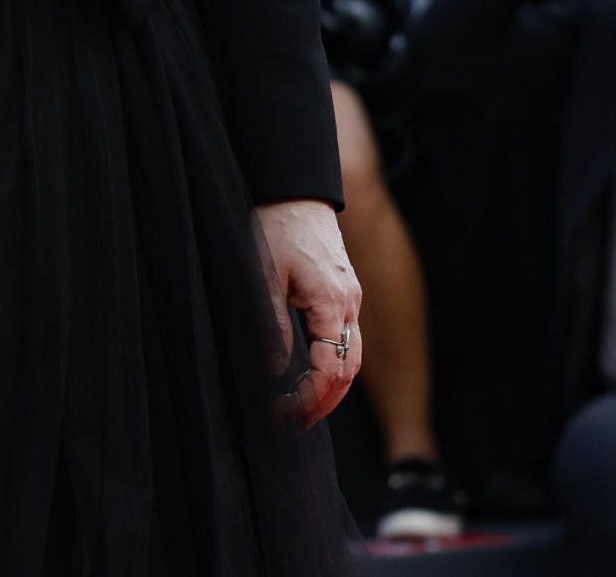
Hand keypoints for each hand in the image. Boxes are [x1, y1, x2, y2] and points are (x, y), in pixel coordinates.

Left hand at [253, 200, 360, 427]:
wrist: (295, 192)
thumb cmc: (276, 229)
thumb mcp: (264, 277)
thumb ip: (270, 326)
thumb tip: (274, 372)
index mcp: (333, 304)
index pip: (331, 370)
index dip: (309, 398)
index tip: (282, 412)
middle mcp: (350, 305)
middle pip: (349, 370)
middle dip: (324, 403)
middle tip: (294, 424)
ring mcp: (351, 300)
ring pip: (352, 357)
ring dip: (332, 388)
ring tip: (303, 409)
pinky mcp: (344, 294)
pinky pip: (346, 340)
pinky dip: (334, 365)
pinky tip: (312, 375)